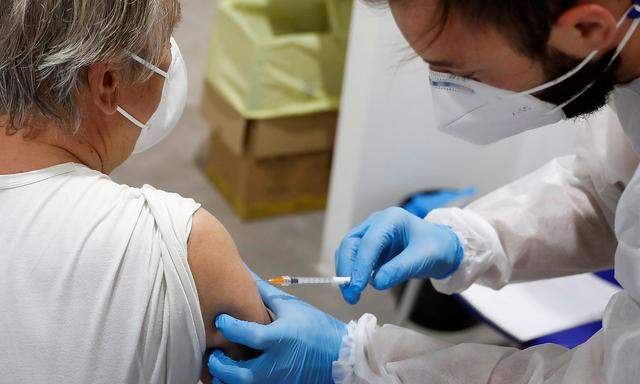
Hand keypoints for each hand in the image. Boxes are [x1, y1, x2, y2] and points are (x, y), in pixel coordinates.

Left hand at [208, 274, 346, 383]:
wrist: (340, 355)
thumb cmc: (316, 328)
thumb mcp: (291, 307)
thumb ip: (264, 293)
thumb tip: (245, 274)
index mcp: (281, 339)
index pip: (248, 335)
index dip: (229, 327)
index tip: (220, 319)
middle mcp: (277, 364)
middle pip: (238, 373)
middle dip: (219, 365)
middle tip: (214, 352)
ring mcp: (277, 380)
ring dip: (227, 378)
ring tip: (222, 365)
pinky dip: (240, 383)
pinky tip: (237, 372)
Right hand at [336, 207, 462, 303]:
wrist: (443, 247)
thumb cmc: (436, 248)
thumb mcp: (423, 259)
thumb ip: (400, 269)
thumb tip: (376, 283)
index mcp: (391, 219)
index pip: (369, 242)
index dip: (361, 265)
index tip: (357, 287)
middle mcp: (376, 223)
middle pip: (351, 243)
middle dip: (347, 269)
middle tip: (351, 294)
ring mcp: (371, 234)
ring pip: (348, 251)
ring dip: (346, 272)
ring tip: (352, 295)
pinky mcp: (369, 247)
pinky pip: (354, 258)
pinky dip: (352, 273)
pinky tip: (357, 288)